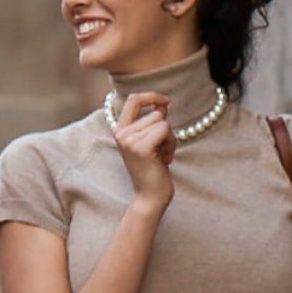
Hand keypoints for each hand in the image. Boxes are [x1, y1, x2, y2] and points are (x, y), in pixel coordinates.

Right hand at [115, 92, 173, 208]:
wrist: (150, 196)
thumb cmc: (153, 170)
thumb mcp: (152, 141)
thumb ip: (154, 121)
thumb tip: (163, 102)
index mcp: (120, 130)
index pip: (133, 99)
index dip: (151, 96)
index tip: (165, 100)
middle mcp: (121, 133)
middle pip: (155, 113)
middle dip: (166, 129)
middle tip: (162, 150)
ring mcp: (129, 140)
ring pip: (162, 122)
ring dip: (170, 138)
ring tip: (163, 155)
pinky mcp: (141, 147)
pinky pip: (165, 130)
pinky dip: (171, 143)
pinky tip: (165, 159)